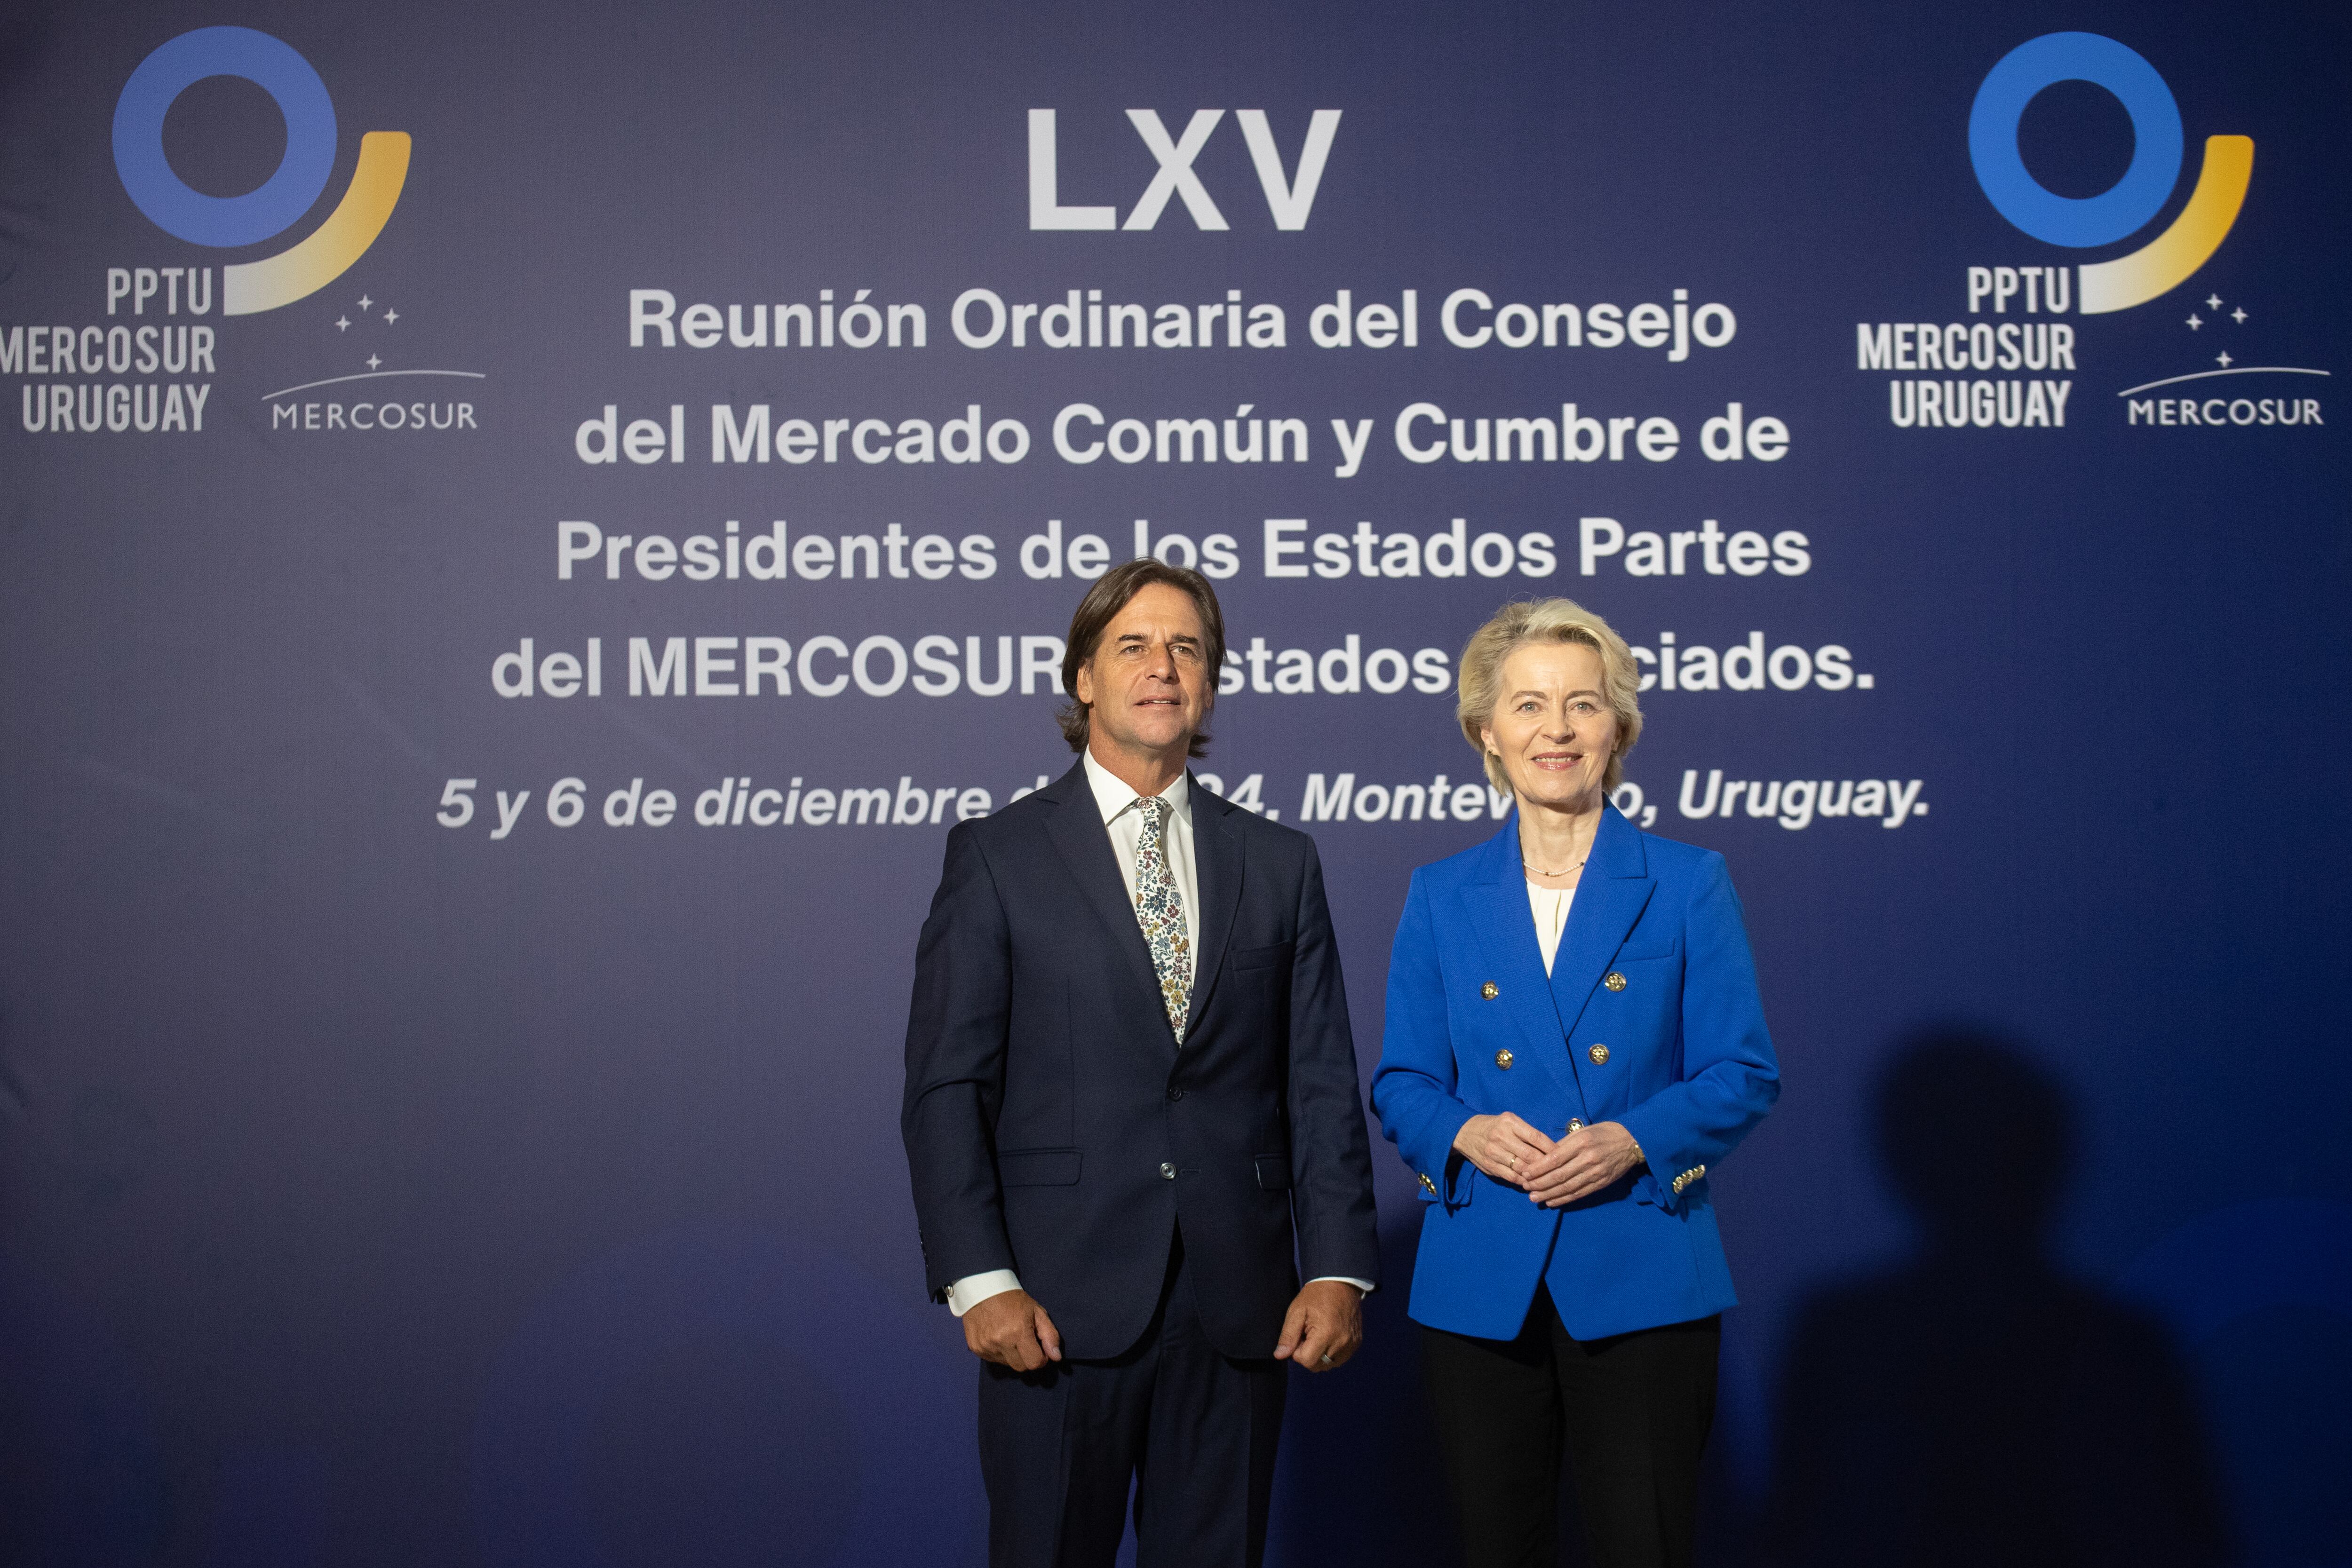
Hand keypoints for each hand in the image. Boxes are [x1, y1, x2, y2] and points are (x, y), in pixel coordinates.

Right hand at [963, 1289, 1062, 1370]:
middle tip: (1025, 1342)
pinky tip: (998, 1337)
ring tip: (1010, 1337)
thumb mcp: (1037, 1312)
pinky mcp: (975, 1348)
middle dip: (1027, 1358)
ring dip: (1012, 1356)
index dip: (1041, 1359)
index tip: (1040, 1349)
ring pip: (1007, 1364)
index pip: (1034, 1363)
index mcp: (1018, 1332)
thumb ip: (1050, 1335)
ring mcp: (985, 1346)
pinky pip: (993, 1359)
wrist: (983, 1289)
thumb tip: (1056, 1357)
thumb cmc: (1013, 1300)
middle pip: (1021, 1367)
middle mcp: (1000, 1342)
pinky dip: (999, 1353)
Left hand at [1273, 1279, 1363, 1370]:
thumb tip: (1279, 1355)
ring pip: (1329, 1365)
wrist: (1341, 1283)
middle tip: (1308, 1334)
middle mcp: (1341, 1342)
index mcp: (1326, 1334)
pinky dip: (1331, 1353)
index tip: (1300, 1336)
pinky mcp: (1356, 1343)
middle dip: (1308, 1355)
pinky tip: (1328, 1337)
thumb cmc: (1316, 1295)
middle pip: (1317, 1366)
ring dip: (1320, 1355)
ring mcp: (1351, 1344)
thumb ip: (1288, 1335)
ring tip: (1319, 1335)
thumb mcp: (1297, 1311)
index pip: (1306, 1361)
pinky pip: (1340, 1359)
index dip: (1297, 1352)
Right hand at [1452, 1111, 1555, 1188]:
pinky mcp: (1490, 1166)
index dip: (1551, 1148)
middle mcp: (1501, 1136)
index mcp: (1510, 1122)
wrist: (1465, 1132)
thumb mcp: (1510, 1121)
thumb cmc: (1494, 1126)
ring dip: (1536, 1176)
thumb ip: (1528, 1134)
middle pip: (1530, 1155)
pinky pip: (1511, 1177)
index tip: (1563, 1155)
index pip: (1536, 1137)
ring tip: (1548, 1179)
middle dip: (1546, 1165)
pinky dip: (1524, 1181)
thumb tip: (1551, 1149)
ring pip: (1522, 1168)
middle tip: (1558, 1171)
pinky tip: (1532, 1182)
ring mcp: (1494, 1152)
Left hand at [1520, 1121, 1643, 1207]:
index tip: (1525, 1174)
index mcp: (1581, 1143)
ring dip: (1549, 1194)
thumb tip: (1545, 1157)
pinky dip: (1564, 1199)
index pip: (1554, 1159)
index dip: (1538, 1169)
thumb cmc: (1604, 1133)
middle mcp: (1588, 1159)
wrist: (1632, 1141)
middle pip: (1559, 1175)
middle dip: (1540, 1184)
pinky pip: (1579, 1193)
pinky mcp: (1601, 1183)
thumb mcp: (1583, 1131)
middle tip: (1525, 1188)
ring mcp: (1596, 1173)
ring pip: (1568, 1187)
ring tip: (1534, 1198)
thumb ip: (1564, 1144)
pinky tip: (1552, 1201)